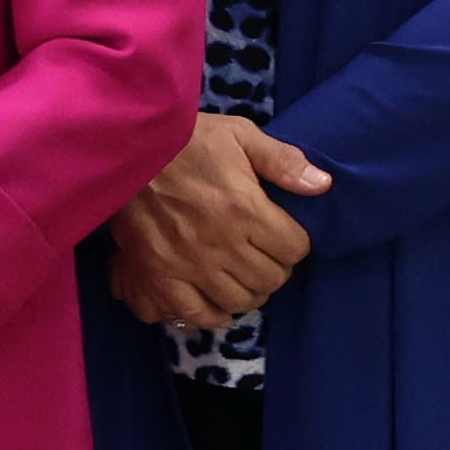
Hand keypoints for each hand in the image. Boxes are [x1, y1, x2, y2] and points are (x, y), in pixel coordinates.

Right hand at [105, 115, 330, 329]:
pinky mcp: (159, 277)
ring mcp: (188, 265)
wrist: (126, 150)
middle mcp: (221, 243)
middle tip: (264, 254)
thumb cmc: (186, 140)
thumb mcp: (239, 135)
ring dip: (249, 290)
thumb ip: (283, 161)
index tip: (284, 234)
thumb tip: (323, 185)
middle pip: (271, 278)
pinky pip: (196, 314)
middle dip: (276, 267)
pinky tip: (218, 300)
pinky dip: (213, 313)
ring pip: (240, 300)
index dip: (295, 242)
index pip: (295, 248)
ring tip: (243, 275)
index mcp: (244, 208)